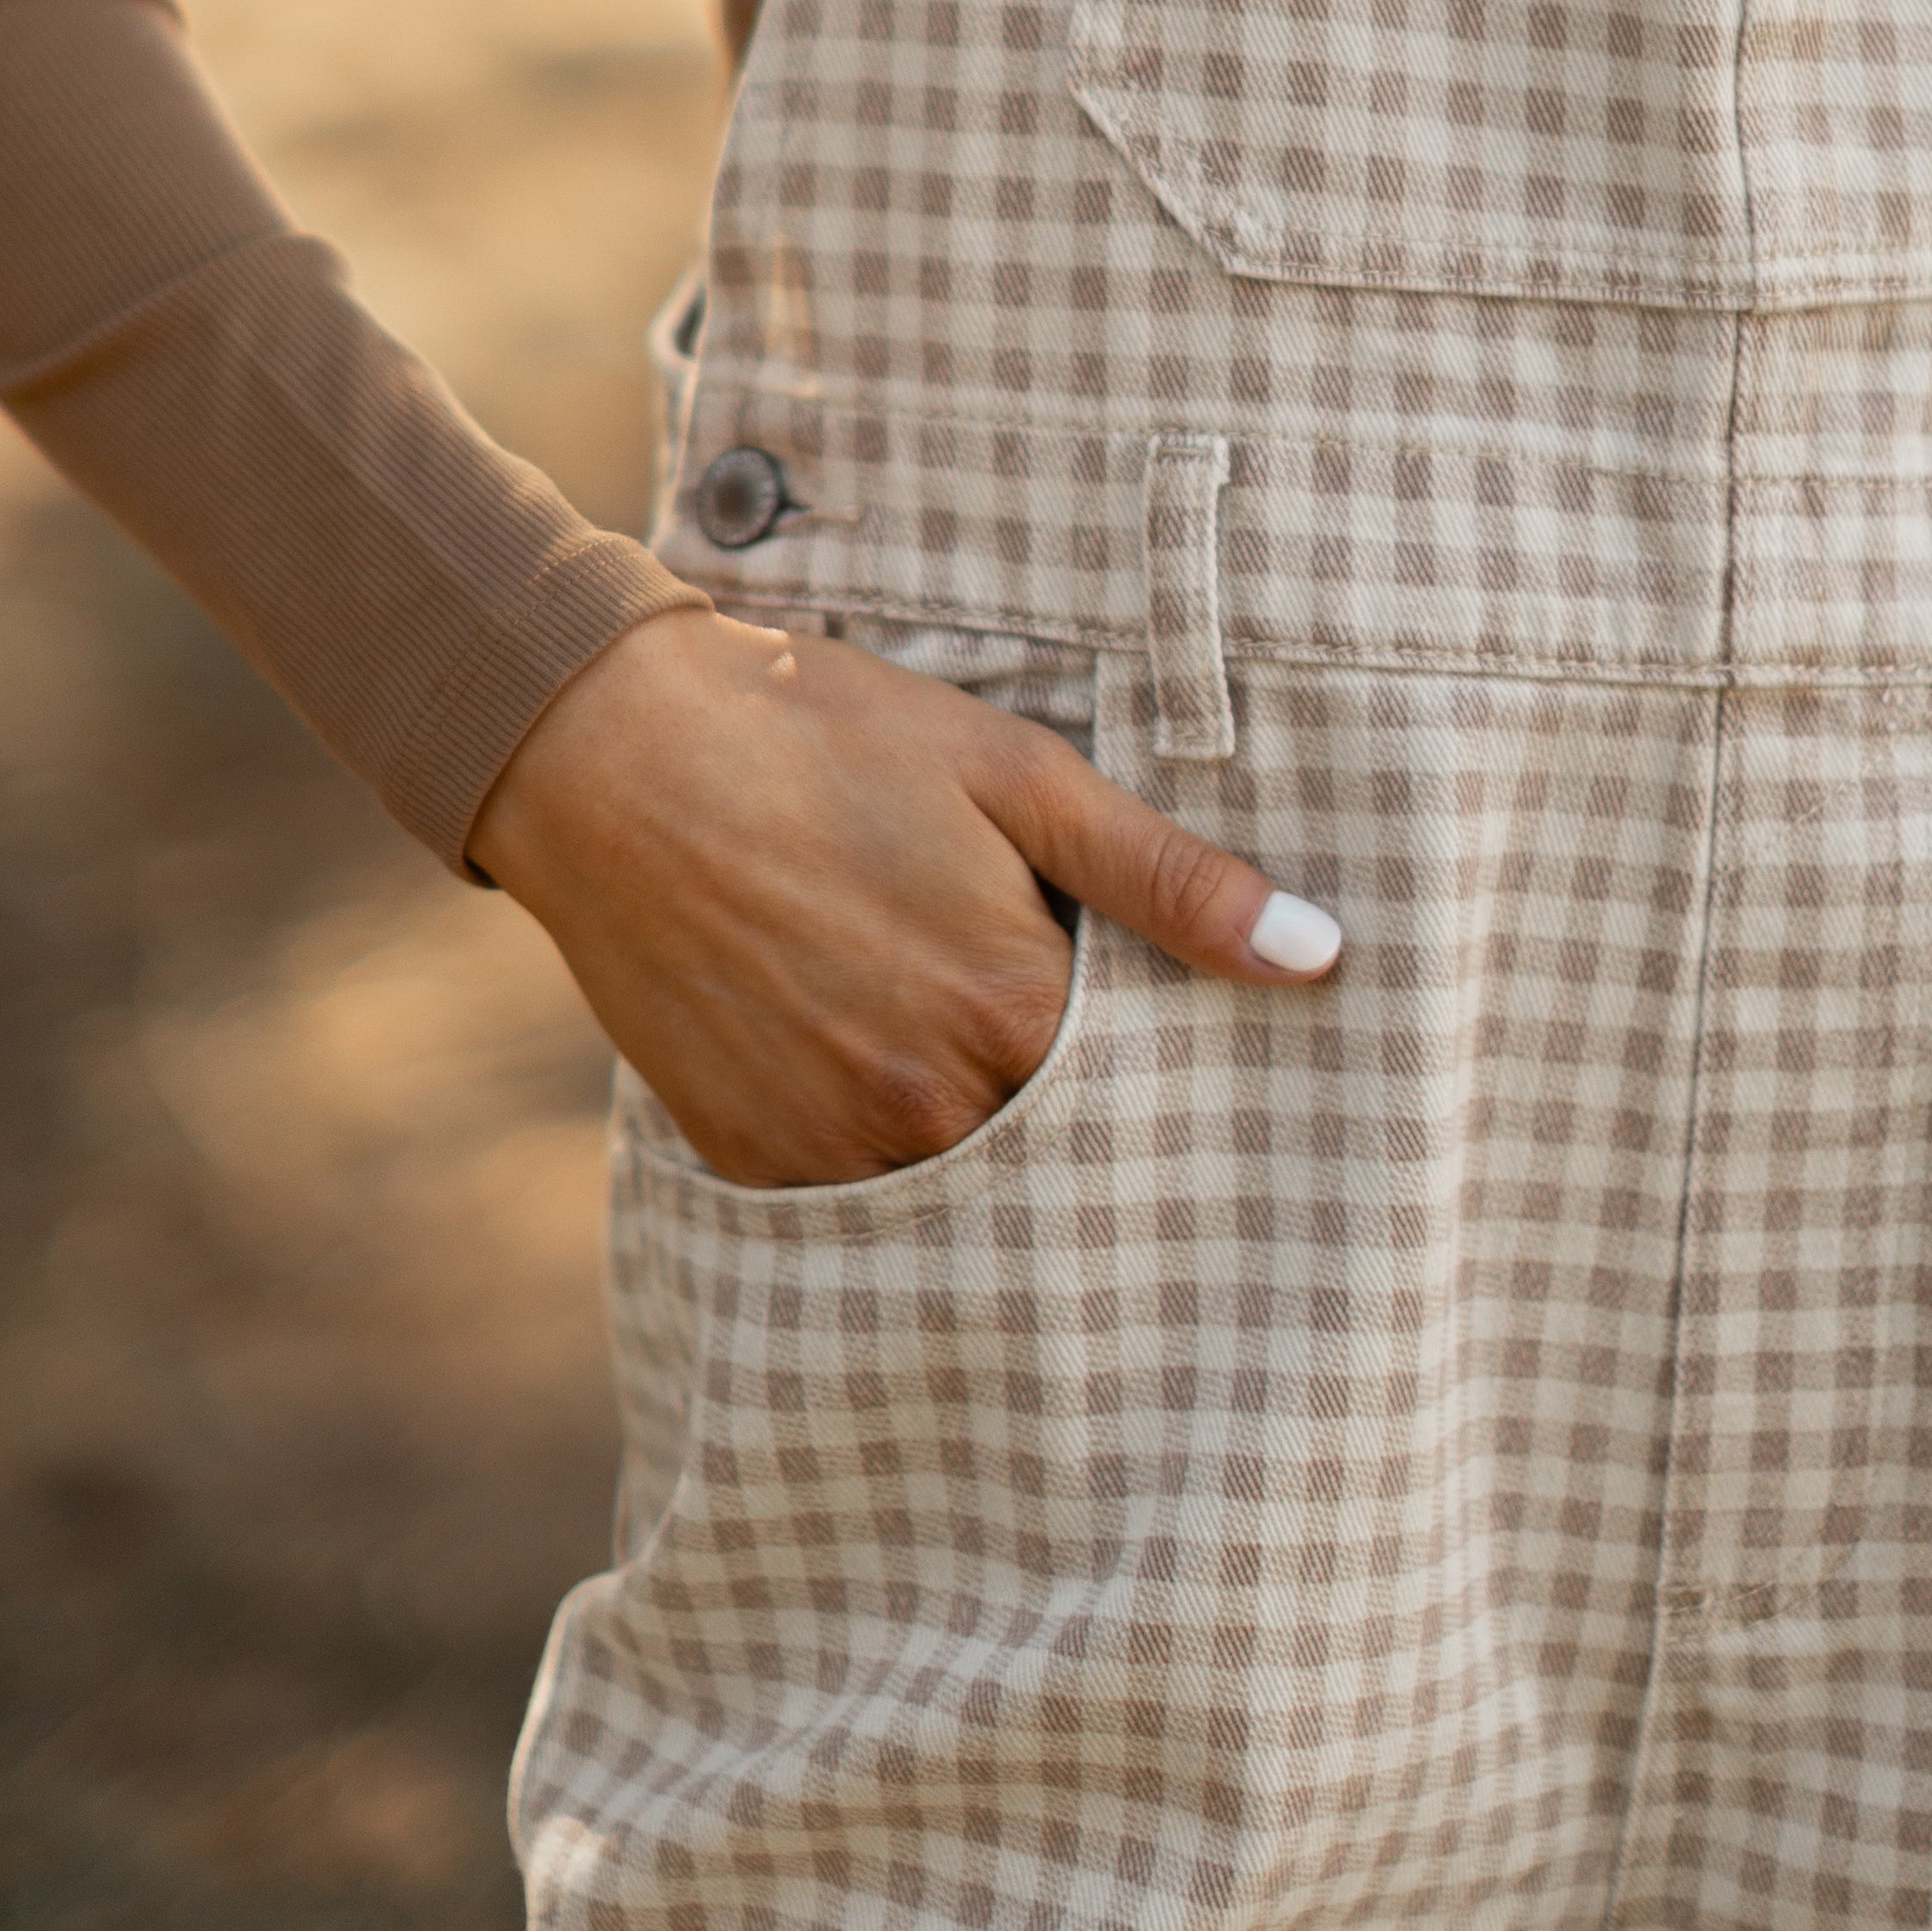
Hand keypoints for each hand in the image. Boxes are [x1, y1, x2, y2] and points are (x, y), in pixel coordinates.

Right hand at [472, 603, 1343, 1186]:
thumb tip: (1319, 956)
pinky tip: (863, 1042)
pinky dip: (883, 1141)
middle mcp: (930, 1110)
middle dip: (1072, 1097)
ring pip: (961, 1176)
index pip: (1146, 1087)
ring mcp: (833, 1149)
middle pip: (1057, 1142)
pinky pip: (860, 1193)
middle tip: (1033, 1002)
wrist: (612, 753)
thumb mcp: (1014, 774)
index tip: (1148, 1007)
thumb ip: (1166, 878)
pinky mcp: (756, 1165)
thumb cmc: (825, 738)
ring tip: (940, 1012)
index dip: (1154, 1044)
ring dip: (976, 1119)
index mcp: (1012, 1011)